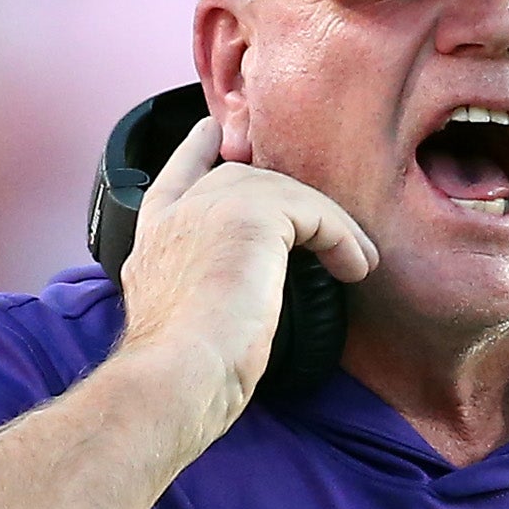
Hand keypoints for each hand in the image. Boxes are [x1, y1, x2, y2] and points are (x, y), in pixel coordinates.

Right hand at [110, 112, 372, 422]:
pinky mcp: (250, 217)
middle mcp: (176, 213)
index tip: (210, 133)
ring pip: (282, 192)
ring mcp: (209, 207)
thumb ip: (197, 289)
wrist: (178, 375)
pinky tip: (354, 269)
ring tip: (356, 261)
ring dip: (328, 226)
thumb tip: (231, 301)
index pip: (173, 177)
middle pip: (240, 177)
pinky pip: (312, 213)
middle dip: (288, 193)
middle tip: (330, 223)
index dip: (194, 152)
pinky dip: (341, 239)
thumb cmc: (181, 372)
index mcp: (153, 237)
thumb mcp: (180, 319)